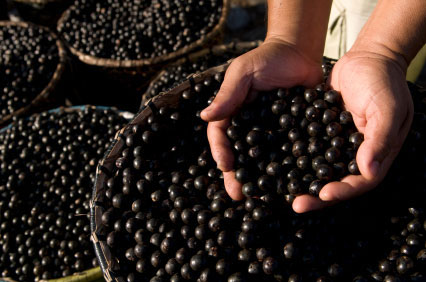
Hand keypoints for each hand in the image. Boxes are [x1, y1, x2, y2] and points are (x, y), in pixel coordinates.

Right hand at [201, 38, 322, 200]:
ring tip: (260, 198)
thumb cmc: (268, 57)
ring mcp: (272, 133)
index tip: (225, 166)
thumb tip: (204, 116)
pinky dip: (287, 170)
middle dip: (237, 175)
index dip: (221, 151)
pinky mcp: (293, 134)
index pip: (221, 135)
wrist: (301, 52)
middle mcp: (250, 127)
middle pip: (240, 154)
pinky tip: (288, 185)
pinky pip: (288, 154)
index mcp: (234, 113)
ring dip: (259, 180)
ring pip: (262, 160)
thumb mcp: (243, 72)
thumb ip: (228, 94)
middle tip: (238, 195)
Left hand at [292, 50, 413, 212]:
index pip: (360, 182)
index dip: (342, 192)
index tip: (323, 195)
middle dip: (316, 195)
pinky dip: (294, 155)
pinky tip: (275, 161)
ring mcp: (335, 144)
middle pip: (335, 181)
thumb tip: (370, 172)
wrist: (368, 58)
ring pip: (317, 168)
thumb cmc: (384, 82)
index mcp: (375, 154)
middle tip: (295, 204)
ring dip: (301, 180)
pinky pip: (306, 147)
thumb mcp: (387, 109)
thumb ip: (380, 140)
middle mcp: (353, 154)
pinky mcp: (320, 131)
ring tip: (281, 190)